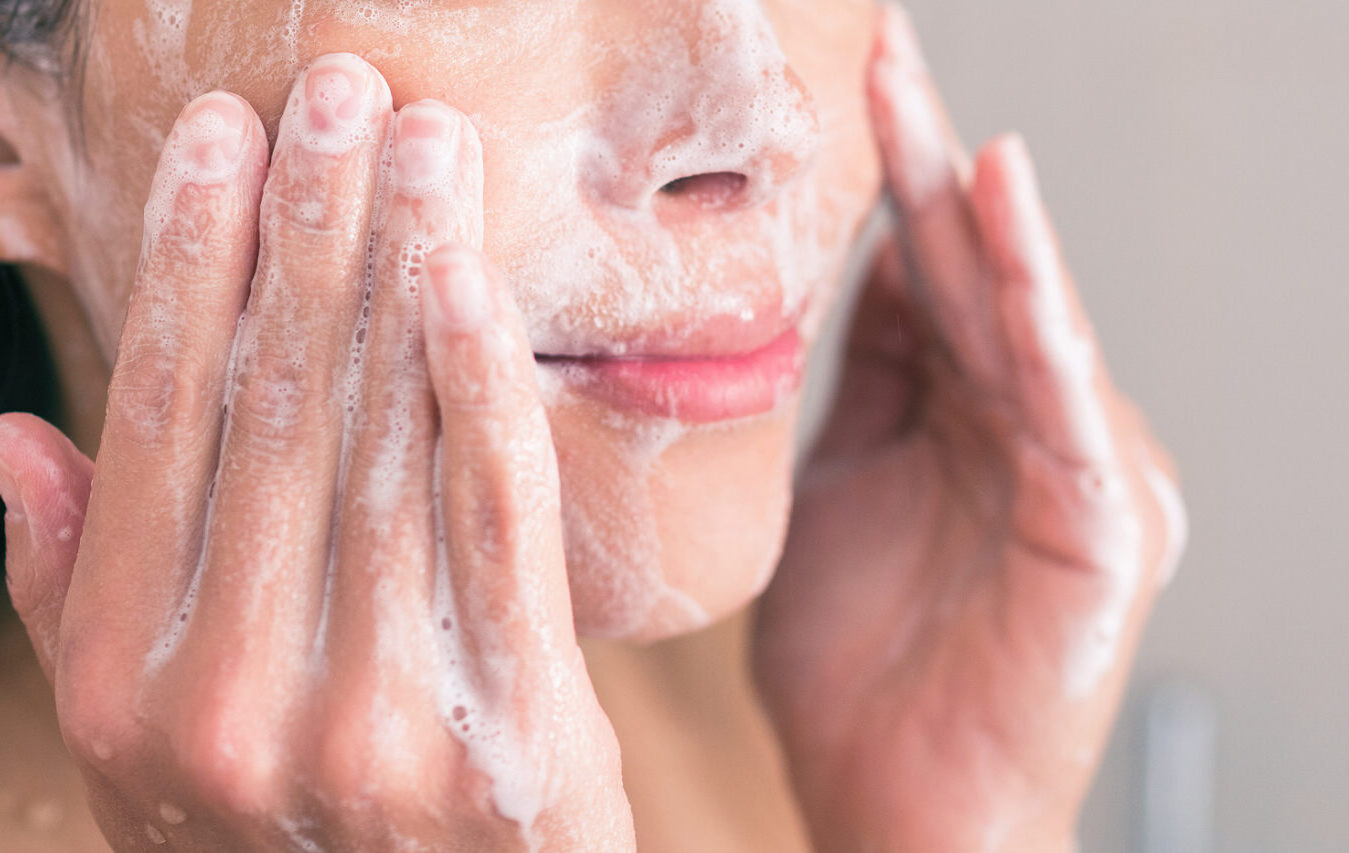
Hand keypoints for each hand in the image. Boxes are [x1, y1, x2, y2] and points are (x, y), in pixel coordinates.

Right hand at [0, 54, 632, 851]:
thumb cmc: (272, 852)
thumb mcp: (136, 754)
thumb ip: (74, 598)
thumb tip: (16, 438)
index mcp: (124, 687)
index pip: (155, 430)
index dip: (185, 269)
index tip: (216, 145)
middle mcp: (231, 699)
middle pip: (273, 411)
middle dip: (305, 231)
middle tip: (333, 94)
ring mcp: (372, 724)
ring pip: (384, 446)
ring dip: (399, 271)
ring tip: (419, 143)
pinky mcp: (512, 738)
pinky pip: (496, 527)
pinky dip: (482, 390)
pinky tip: (469, 280)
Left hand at [751, 8, 1187, 850]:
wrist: (900, 809)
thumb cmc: (859, 676)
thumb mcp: (827, 495)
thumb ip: (848, 393)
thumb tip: (833, 286)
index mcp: (956, 419)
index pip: (920, 277)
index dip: (881, 184)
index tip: (841, 90)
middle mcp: (1023, 427)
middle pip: (970, 273)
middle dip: (921, 164)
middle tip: (880, 55)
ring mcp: (1072, 467)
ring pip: (1021, 316)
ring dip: (978, 213)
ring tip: (928, 110)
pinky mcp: (1105, 521)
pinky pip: (1062, 395)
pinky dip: (1039, 304)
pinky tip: (1005, 214)